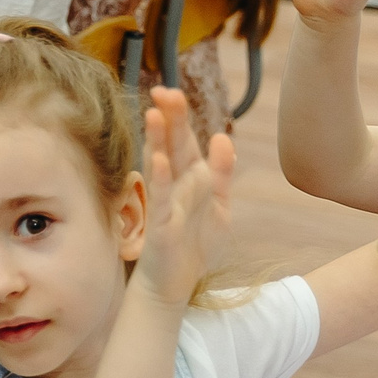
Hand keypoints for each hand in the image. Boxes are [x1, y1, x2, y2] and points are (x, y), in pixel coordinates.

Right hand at [132, 89, 233, 312]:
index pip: (185, 142)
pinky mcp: (161, 224)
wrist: (176, 285)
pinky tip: (159, 159)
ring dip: (158, 140)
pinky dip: (161, 178)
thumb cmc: (194, 246)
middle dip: (170, 119)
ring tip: (156, 114)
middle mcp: (175, 186)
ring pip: (162, 165)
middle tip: (163, 91)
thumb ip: (221, 173)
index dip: (180, 117)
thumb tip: (222, 137)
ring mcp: (165, 203)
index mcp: (190, 179)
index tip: (173, 92)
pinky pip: (161, 197)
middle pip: (172, 146)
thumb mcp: (219, 207)